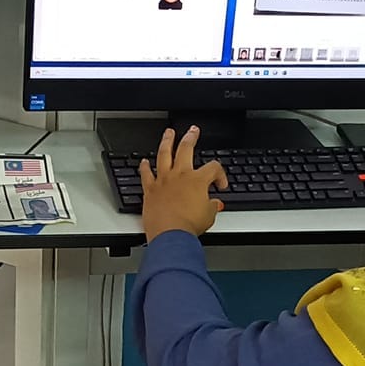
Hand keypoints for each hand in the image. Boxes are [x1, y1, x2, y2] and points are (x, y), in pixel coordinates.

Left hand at [138, 127, 226, 241]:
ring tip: (169, 133)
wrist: (170, 234)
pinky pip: (146, 174)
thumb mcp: (209, 216)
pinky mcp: (150, 190)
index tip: (220, 185)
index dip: (220, 175)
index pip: (214, 168)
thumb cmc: (189, 226)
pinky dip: (144, 167)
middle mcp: (180, 175)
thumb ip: (212, 206)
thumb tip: (215, 204)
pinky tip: (144, 162)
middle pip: (186, 149)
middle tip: (193, 131)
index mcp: (197, 180)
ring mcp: (163, 180)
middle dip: (191, 137)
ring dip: (167, 141)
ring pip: (164, 154)